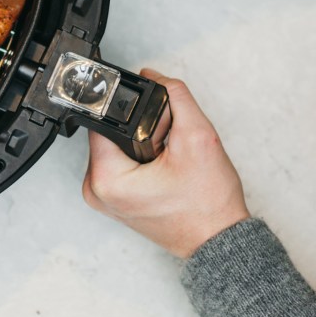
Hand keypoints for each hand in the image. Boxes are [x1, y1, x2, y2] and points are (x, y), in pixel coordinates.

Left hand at [82, 69, 249, 258]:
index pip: (103, 121)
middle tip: (167, 145)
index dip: (130, 111)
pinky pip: (119, 164)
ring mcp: (102, 197)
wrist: (219, 240)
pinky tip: (160, 167)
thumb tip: (154, 76)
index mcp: (106, 178)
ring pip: (115, 147)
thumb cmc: (209, 204)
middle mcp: (96, 190)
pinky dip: (138, 159)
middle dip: (139, 130)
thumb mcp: (199, 137)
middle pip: (108, 134)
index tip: (155, 119)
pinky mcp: (112, 199)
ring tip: (166, 158)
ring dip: (139, 144)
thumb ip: (175, 97)